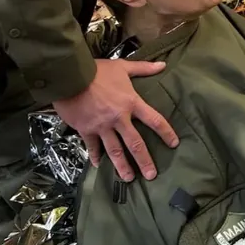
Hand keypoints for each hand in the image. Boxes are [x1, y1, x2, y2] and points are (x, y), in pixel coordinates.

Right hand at [53, 59, 176, 181]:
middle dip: (144, 160)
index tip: (174, 144)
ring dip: (122, 166)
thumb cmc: (98, 70)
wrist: (71, 76)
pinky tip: (97, 165)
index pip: (154, 120)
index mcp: (131, 103)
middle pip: (135, 143)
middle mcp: (119, 118)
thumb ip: (143, 68)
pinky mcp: (86, 129)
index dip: (166, 133)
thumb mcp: (123, 67)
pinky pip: (92, 146)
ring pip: (115, 150)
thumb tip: (163, 65)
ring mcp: (102, 126)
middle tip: (152, 175)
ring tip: (128, 179)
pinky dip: (95, 156)